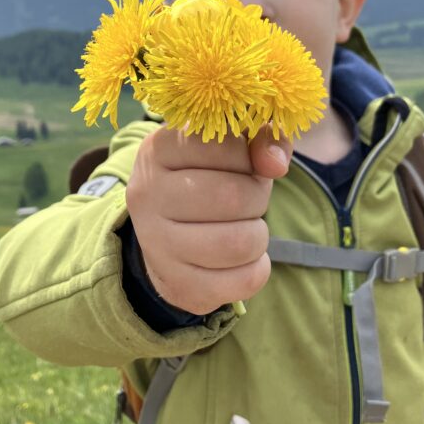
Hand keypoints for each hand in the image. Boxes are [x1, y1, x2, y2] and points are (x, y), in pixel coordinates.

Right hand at [126, 124, 292, 313]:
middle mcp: (147, 195)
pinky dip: (258, 268)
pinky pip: (244, 281)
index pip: (222, 147)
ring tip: (246, 227)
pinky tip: (244, 257)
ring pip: (239, 243)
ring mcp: (156, 243)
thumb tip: (276, 164)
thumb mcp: (229, 146)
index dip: (247, 158)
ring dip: (258, 234)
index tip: (241, 165)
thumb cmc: (208, 176)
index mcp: (157, 150)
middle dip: (257, 197)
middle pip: (233, 197)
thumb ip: (261, 139)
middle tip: (249, 199)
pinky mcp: (177, 284)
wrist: (166, 233)